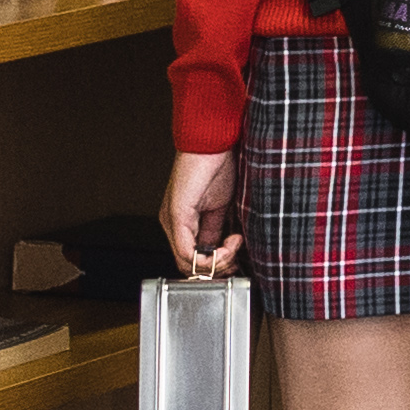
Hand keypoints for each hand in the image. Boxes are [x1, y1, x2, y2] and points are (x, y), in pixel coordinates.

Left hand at [162, 148, 242, 278]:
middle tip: (237, 255)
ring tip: (235, 244)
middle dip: (218, 268)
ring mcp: (172, 221)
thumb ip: (216, 230)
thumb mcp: (221, 207)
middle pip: (188, 267)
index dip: (216, 267)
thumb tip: (220, 251)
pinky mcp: (177, 215)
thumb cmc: (217, 165)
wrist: (213, 141)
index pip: (192, 260)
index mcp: (182, 222)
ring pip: (187, 264)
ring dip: (218, 262)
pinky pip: (187, 252)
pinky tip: (230, 241)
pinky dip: (213, 255)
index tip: (236, 258)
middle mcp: (172, 224)